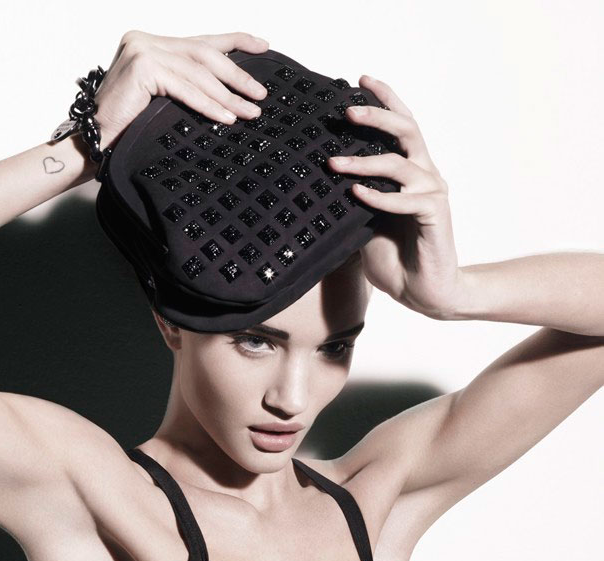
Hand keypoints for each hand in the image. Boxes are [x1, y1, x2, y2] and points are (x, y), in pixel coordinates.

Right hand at [92, 30, 271, 149]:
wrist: (93, 143)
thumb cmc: (124, 127)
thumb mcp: (161, 98)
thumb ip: (184, 84)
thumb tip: (228, 88)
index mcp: (150, 43)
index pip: (200, 40)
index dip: (235, 41)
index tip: (263, 45)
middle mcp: (145, 41)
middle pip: (203, 54)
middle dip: (236, 74)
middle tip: (260, 93)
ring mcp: (142, 50)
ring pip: (197, 72)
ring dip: (227, 94)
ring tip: (248, 111)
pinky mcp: (142, 66)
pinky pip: (184, 87)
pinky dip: (208, 104)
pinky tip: (225, 116)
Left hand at [329, 76, 461, 318]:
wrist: (423, 291)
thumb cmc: (392, 255)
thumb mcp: (361, 221)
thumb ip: (350, 196)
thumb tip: (316, 177)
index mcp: (410, 170)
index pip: (402, 125)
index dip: (385, 99)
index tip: (362, 79)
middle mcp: (425, 174)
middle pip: (407, 130)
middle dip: (378, 114)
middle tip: (347, 109)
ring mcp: (432, 193)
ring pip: (400, 164)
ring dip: (364, 161)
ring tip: (334, 161)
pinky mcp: (435, 216)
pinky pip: (406, 200)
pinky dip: (379, 197)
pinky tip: (355, 194)